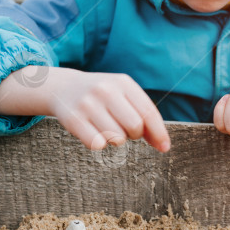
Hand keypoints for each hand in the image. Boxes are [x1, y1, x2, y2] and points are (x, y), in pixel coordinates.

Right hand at [47, 69, 170, 152]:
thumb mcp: (124, 95)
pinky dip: (99, 144)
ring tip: (107, 128)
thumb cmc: (103, 97)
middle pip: (135, 127)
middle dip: (135, 135)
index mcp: (123, 82)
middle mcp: (106, 90)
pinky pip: (97, 145)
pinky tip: (94, 132)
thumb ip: (144, 115)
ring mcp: (88, 104)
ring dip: (116, 140)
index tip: (164, 147)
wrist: (64, 88)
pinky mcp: (73, 119)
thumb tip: (162, 145)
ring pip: (117, 138)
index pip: (149, 112)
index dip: (159, 133)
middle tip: (125, 130)